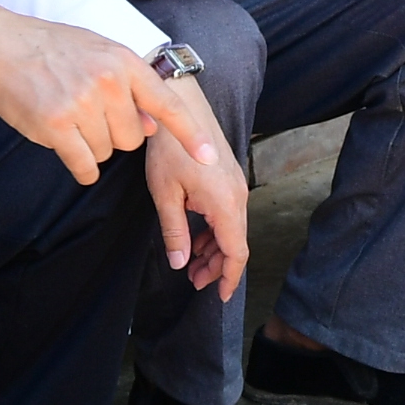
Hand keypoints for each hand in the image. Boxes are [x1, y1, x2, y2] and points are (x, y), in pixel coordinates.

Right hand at [0, 0, 181, 185]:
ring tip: (66, 115)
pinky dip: (79, 165)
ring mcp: (81, 104)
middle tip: (85, 110)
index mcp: (124, 61)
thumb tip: (152, 126)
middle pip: (132, 138)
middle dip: (114, 134)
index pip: (167, 104)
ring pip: (106, 152)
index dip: (191, 135)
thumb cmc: (50, 48)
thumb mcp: (99, 51)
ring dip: (89, 145)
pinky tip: (63, 143)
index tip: (210, 158)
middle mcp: (108, 82)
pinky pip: (83, 165)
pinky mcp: (55, 125)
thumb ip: (129, 84)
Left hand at [143, 124, 251, 300]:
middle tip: (192, 281)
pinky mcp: (229, 178)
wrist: (179, 107)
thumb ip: (175, 232)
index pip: (237, 252)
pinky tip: (195, 238)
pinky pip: (228, 214)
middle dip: (217, 266)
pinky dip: (214, 231)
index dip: (230, 277)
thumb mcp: (166, 195)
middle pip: (236, 243)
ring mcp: (236, 186)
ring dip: (214, 249)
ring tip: (190, 264)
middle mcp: (238, 196)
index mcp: (226, 204)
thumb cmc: (170, 149)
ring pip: (232, 229)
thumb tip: (179, 264)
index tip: (221, 297)